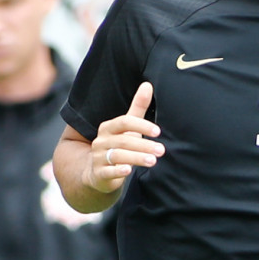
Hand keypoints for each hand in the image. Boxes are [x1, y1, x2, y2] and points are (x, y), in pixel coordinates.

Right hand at [84, 82, 161, 198]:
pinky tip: (129, 171)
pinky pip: (107, 172)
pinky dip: (118, 171)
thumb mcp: (127, 128)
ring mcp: (98, 157)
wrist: (96, 173)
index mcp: (108, 128)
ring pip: (117, 155)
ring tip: (153, 161)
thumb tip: (148, 85)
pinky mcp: (98, 174)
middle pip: (123, 140)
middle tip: (161, 150)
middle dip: (144, 145)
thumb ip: (137, 108)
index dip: (141, 125)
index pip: (124, 122)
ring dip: (136, 158)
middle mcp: (101, 141)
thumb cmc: (117, 147)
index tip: (158, 131)